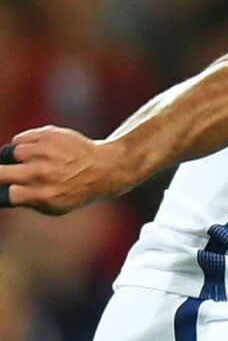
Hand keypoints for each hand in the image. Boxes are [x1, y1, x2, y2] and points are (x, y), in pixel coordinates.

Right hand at [0, 129, 123, 214]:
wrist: (104, 168)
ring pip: (9, 153)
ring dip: (15, 158)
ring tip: (32, 162)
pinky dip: (24, 146)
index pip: (5, 194)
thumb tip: (1, 190)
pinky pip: (19, 139)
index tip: (8, 187)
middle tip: (9, 174)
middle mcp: (43, 173)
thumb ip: (24, 200)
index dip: (3, 191)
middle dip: (2, 174)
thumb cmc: (73, 190)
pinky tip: (38, 152)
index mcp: (44, 195)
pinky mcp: (49, 135)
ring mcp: (45, 152)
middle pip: (0, 173)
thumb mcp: (53, 206)